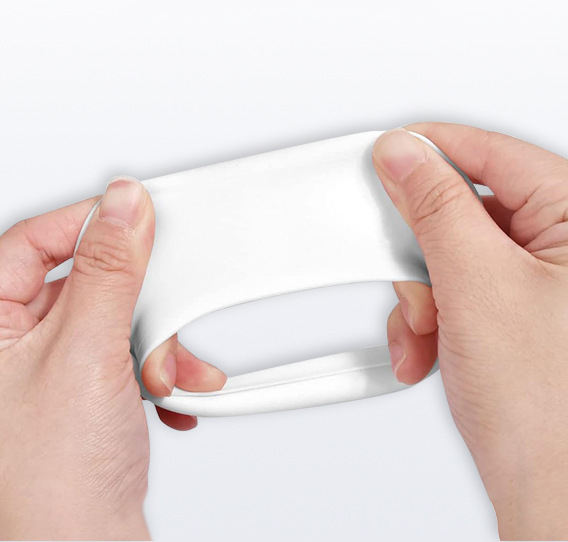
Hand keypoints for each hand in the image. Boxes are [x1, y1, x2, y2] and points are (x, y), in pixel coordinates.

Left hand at [0, 179, 225, 538]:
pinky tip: (165, 392)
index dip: (88, 223)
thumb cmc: (57, 476)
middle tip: (160, 317)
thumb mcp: (86, 354)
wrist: (88, 541)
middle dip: (139, 304)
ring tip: (163, 377)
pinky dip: (158, 365)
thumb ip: (109, 271)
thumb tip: (124, 206)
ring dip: (157, 343)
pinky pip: (130, 347)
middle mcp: (16, 340)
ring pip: (118, 316)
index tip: (138, 216)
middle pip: (87, 278)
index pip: (34, 241)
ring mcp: (56, 362)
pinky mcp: (90, 382)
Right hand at [373, 124, 567, 539]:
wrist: (549, 493)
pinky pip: (456, 289)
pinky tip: (433, 347)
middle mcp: (564, 248)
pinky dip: (432, 316)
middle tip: (413, 282)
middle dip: (422, 254)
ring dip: (423, 295)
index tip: (387, 153)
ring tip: (428, 335)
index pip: (494, 154)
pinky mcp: (515, 310)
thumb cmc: (550, 414)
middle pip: (466, 211)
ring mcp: (540, 282)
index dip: (433, 149)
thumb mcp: (477, 287)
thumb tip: (404, 154)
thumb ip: (435, 209)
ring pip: (452, 256)